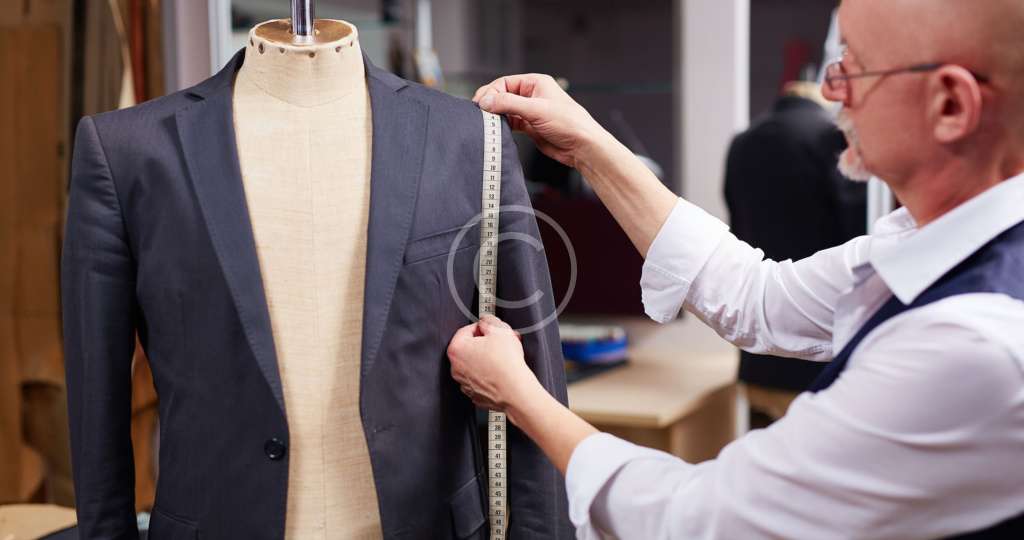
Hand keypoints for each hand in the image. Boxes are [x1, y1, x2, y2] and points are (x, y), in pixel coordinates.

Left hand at [447, 315, 541, 416]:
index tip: (491, 330)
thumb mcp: (499, 330)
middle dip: (487, 343)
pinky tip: (503, 371)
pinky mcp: (475, 394)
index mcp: (457, 349)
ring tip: (506, 357)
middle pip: (470, 348)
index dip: (482, 327)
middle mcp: (456, 368)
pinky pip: (481, 379)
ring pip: (476, 364)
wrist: (516, 392)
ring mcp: (464, 383)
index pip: (466, 330)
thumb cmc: (506, 364)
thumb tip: (486, 321)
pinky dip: (490, 374)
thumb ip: (488, 320)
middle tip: (501, 342)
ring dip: (489, 358)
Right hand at [473, 74, 607, 168]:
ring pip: (506, 110)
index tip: (481, 104)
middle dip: (492, 104)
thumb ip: (509, 104)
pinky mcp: (530, 127)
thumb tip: (486, 101)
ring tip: (488, 123)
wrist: (582, 147)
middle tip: (481, 114)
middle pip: (503, 95)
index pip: (505, 83)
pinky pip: (511, 123)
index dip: (491, 92)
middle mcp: (533, 95)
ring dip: (496, 116)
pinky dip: (503, 126)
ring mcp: (531, 111)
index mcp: (536, 83)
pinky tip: (498, 130)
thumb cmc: (569, 123)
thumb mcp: (536, 110)